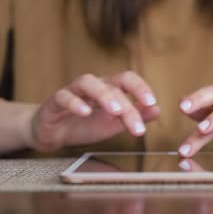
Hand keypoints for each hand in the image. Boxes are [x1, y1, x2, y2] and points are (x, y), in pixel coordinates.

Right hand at [27, 71, 158, 151]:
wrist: (53, 133)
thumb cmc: (86, 125)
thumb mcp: (114, 123)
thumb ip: (134, 116)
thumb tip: (158, 110)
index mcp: (109, 89)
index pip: (127, 80)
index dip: (141, 88)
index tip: (152, 103)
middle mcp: (93, 87)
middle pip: (112, 86)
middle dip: (128, 106)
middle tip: (137, 125)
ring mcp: (73, 92)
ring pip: (88, 83)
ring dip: (104, 95)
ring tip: (116, 111)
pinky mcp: (55, 102)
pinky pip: (64, 97)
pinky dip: (75, 103)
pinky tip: (85, 113)